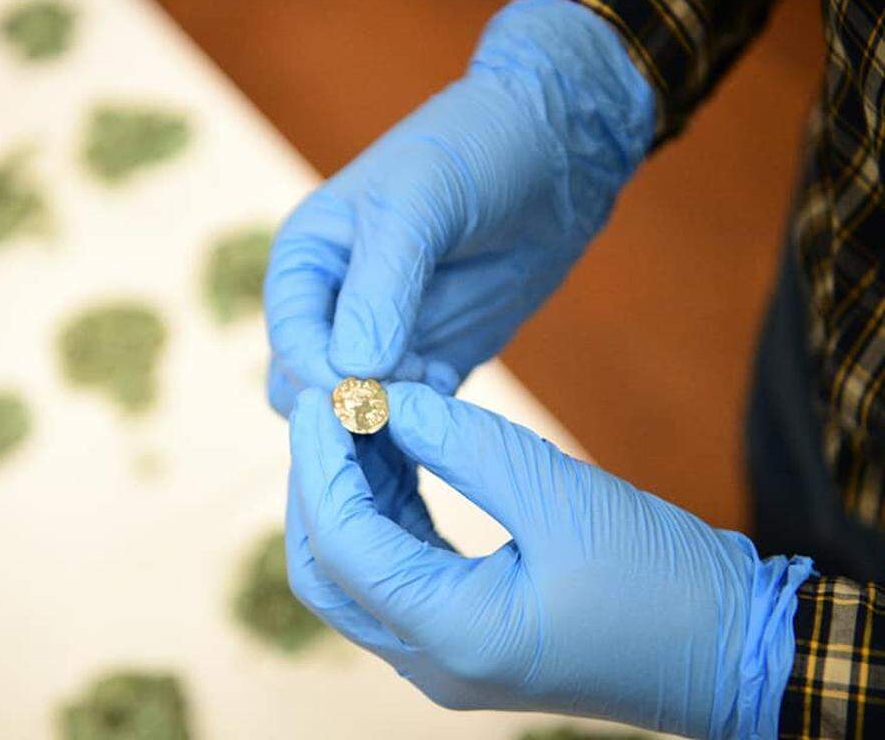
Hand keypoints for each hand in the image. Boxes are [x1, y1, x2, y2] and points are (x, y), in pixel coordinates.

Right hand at [265, 0, 654, 415]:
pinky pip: (413, 416)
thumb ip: (382, 285)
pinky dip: (427, 420)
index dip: (319, 371)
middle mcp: (333, 306)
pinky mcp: (432, 362)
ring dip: (390, 419)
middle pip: (310, 387)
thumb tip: (352, 370)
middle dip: (349, 404)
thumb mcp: (418, 203)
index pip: (292, 337)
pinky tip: (455, 386)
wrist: (555, 152)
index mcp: (307, 259)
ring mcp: (384, 339)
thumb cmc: (475, 152)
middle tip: (403, 399)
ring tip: (436, 384)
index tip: (365, 388)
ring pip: (359, 410)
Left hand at [286, 384, 812, 737]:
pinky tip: (399, 456)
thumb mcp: (563, 497)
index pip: (342, 545)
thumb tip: (389, 401)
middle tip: (334, 406)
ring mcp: (445, 657)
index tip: (325, 392)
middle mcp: (432, 662)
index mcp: (454, 636)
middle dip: (319, 484)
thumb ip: (467, 446)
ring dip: (350, 496)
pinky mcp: (465, 637)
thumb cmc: (666, 583)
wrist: (734, 652)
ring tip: (364, 418)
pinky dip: (386, 515)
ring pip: (356, 573)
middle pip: (328, 570)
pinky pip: (397, 575)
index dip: (321, 463)